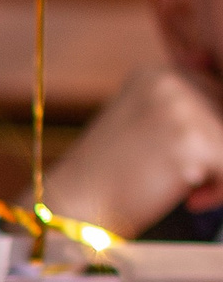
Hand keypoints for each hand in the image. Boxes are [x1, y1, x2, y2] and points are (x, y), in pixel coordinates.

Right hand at [43, 64, 222, 237]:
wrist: (74, 207)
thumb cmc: (109, 177)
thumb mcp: (139, 125)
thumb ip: (178, 111)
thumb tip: (215, 105)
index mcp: (156, 74)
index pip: (214, 96)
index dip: (207, 133)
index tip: (185, 161)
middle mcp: (169, 81)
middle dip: (216, 151)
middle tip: (192, 181)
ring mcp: (179, 108)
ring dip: (219, 171)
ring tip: (191, 191)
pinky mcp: (190, 140)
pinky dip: (221, 189)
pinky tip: (192, 199)